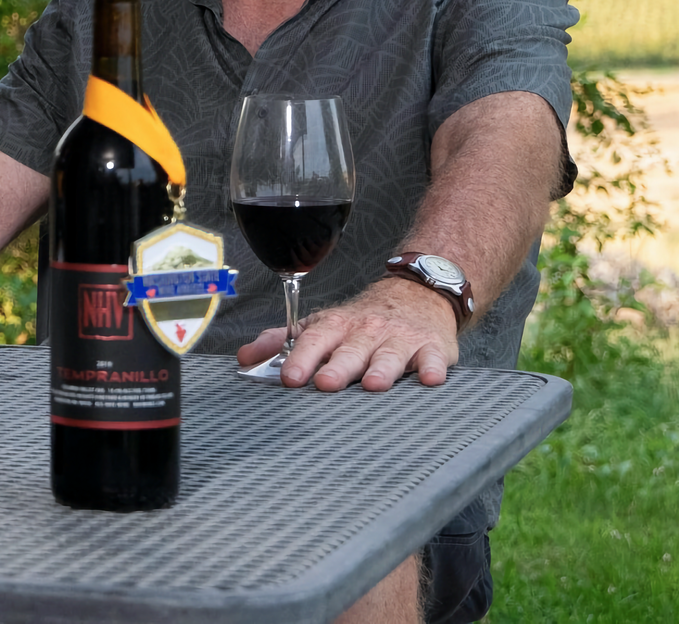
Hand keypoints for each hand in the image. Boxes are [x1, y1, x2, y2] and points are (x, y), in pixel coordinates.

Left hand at [237, 278, 458, 390]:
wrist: (416, 293)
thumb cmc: (361, 320)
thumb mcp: (320, 324)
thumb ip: (282, 342)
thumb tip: (244, 358)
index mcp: (336, 327)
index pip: (314, 340)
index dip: (300, 358)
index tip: (289, 378)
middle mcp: (366, 331)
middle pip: (350, 350)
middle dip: (338, 367)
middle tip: (325, 383)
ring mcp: (400, 339)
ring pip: (390, 354)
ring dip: (382, 369)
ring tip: (373, 385)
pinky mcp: (433, 348)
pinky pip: (434, 358)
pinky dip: (434, 368)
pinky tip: (431, 379)